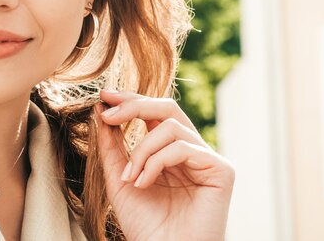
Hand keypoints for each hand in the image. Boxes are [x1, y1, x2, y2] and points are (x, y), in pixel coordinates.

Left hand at [96, 90, 234, 240]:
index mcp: (171, 150)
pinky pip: (183, 147)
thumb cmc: (145, 226)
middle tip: (108, 114)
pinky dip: (156, 162)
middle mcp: (192, 150)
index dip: (130, 100)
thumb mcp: (120, 179)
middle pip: (168, 107)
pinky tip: (143, 183)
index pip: (154, 113)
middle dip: (134, 106)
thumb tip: (102, 108)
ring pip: (171, 126)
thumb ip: (112, 147)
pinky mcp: (221, 171)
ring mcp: (208, 160)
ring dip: (142, 149)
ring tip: (129, 177)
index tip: (104, 97)